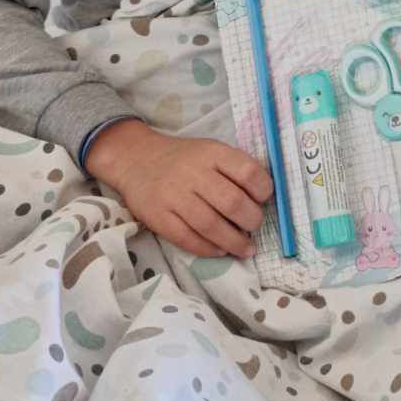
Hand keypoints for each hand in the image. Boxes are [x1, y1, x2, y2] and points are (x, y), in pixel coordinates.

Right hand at [84, 120, 270, 257]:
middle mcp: (193, 173)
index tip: (264, 199)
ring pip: (211, 226)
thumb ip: (234, 169)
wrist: (136, 159)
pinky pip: (188, 239)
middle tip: (254, 226)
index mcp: (212, 153)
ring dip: (234, 242)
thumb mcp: (210, 150)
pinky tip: (220, 250)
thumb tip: (264, 199)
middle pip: (232, 203)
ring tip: (245, 248)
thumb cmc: (183, 159)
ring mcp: (174, 196)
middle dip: (251, 220)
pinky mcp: (158, 217)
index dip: (263, 189)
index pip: (247, 172)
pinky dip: (209, 249)